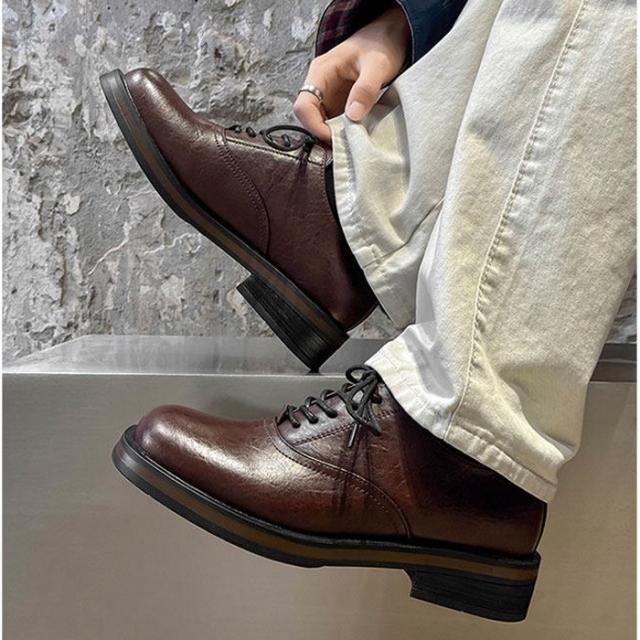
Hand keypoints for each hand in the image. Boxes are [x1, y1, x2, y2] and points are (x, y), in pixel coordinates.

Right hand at [294, 5, 410, 143]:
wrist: (389, 38)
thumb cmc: (380, 45)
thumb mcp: (377, 65)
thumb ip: (365, 89)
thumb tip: (353, 115)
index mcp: (321, 72)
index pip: (303, 105)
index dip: (314, 126)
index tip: (333, 137)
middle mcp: (320, 86)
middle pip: (309, 118)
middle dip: (324, 134)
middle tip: (345, 145)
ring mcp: (329, 97)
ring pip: (321, 124)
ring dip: (334, 135)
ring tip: (353, 142)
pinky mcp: (339, 105)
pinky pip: (335, 123)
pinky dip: (343, 133)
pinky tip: (356, 136)